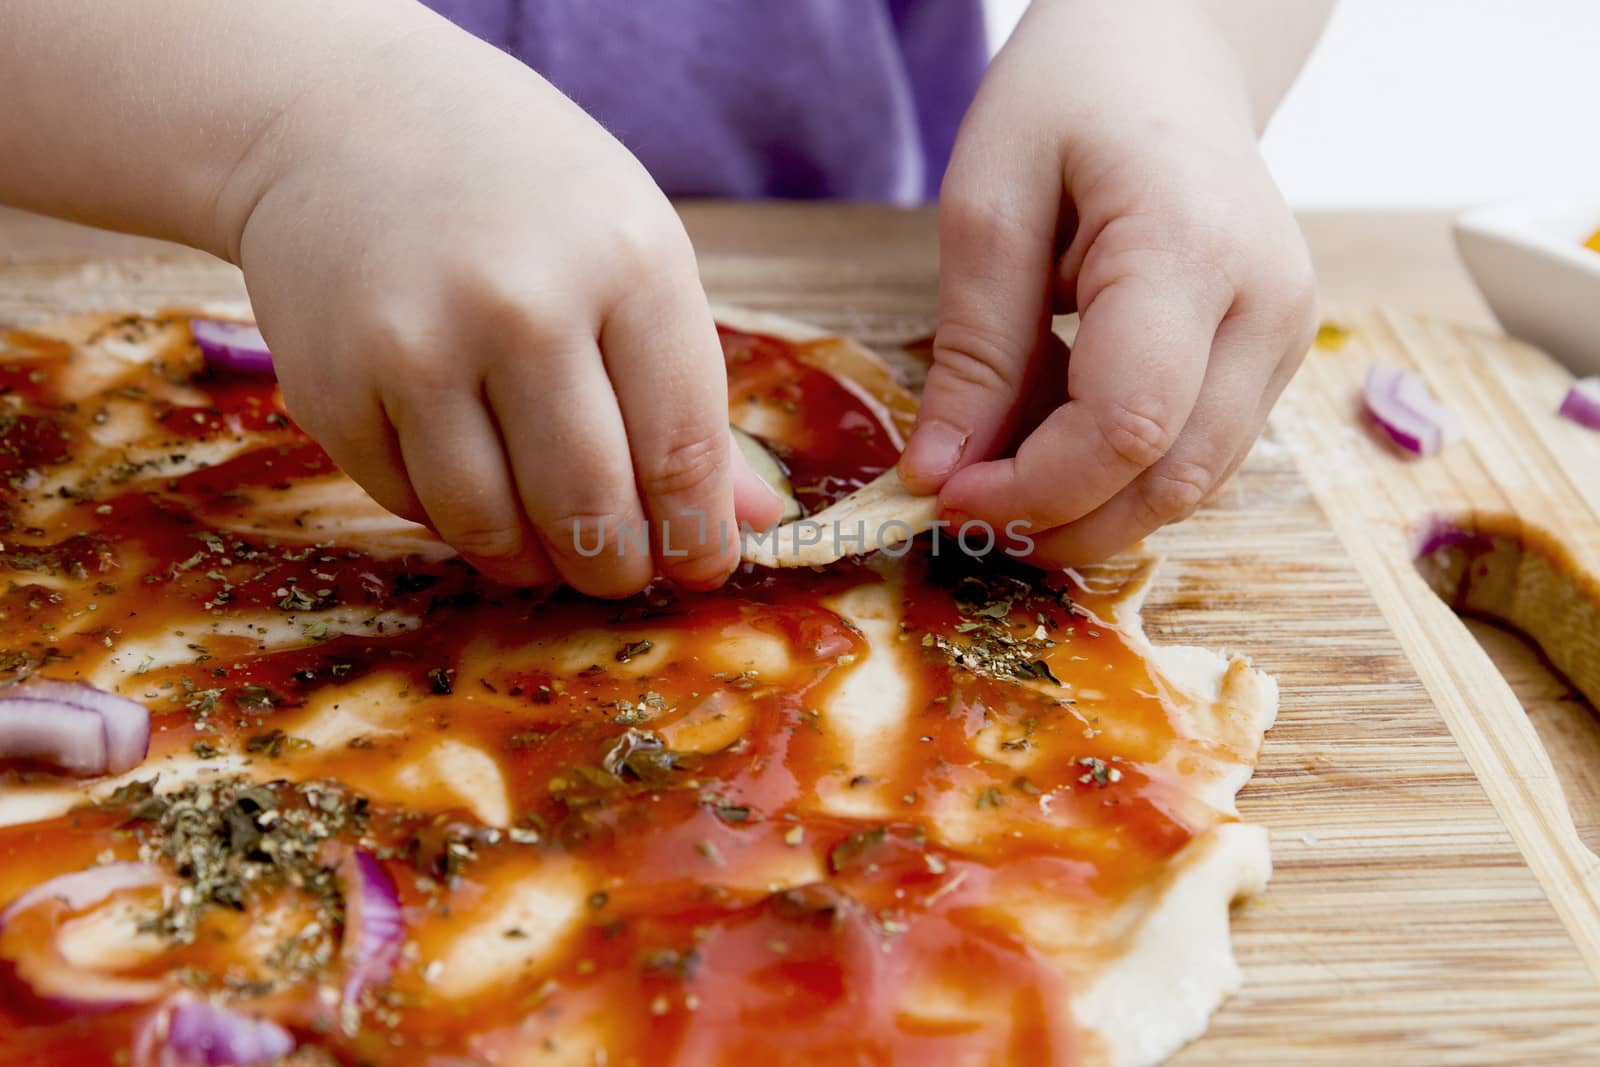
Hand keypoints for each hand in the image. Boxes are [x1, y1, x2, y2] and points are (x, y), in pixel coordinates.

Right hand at [221, 24, 780, 595]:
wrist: (344, 118)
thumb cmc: (523, 192)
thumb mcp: (631, 256)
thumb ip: (690, 394)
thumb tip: (758, 522)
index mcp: (626, 263)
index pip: (680, 449)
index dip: (698, 534)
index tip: (703, 569)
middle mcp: (520, 306)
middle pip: (589, 505)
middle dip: (617, 568)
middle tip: (623, 575)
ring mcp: (414, 348)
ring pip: (490, 527)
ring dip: (533, 564)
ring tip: (553, 552)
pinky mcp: (331, 387)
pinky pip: (411, 506)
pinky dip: (452, 520)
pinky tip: (474, 489)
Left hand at [898, 0, 1317, 565]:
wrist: (1170, 50)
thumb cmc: (1072, 96)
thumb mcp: (990, 200)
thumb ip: (974, 347)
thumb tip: (939, 474)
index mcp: (1190, 248)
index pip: (1126, 426)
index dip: (1032, 489)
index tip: (943, 497)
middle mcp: (1267, 305)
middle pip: (1170, 480)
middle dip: (1059, 523)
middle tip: (961, 513)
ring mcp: (1286, 336)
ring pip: (1190, 484)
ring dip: (1089, 511)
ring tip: (998, 479)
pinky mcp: (1274, 355)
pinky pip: (1196, 453)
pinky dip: (1118, 476)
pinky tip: (1050, 444)